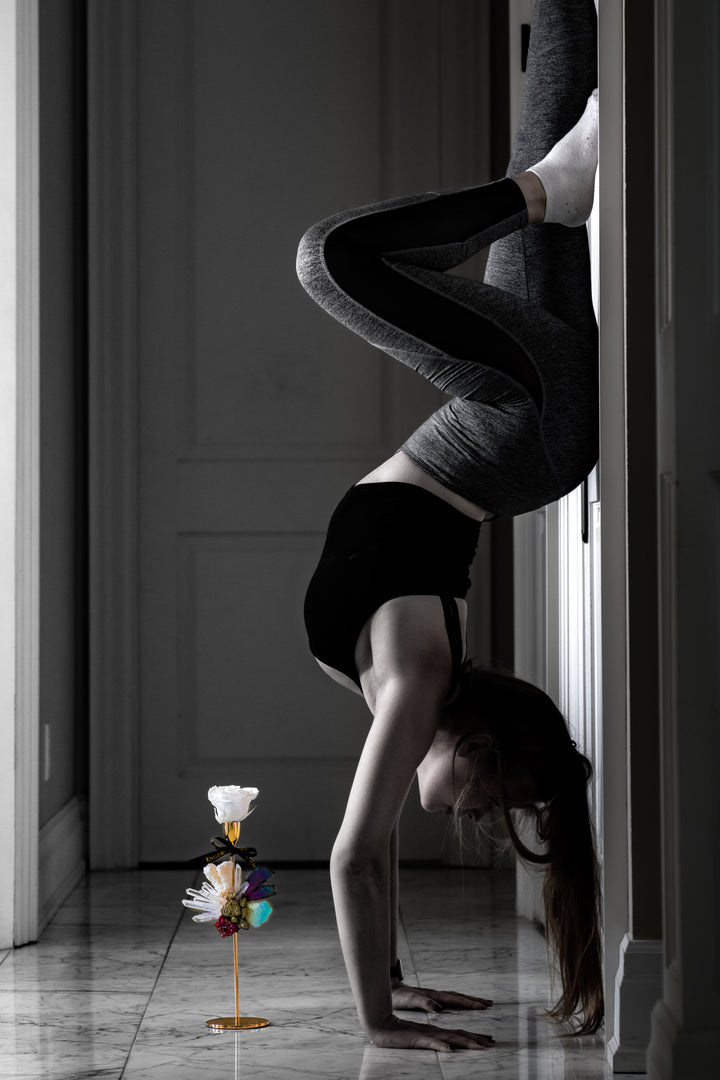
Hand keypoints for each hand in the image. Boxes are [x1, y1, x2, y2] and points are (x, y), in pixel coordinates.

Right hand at [370, 1014, 494, 1051]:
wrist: (379, 1026)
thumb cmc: (397, 1034)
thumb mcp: (418, 1039)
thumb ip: (433, 1040)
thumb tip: (450, 1046)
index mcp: (435, 1031)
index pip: (458, 1033)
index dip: (474, 1037)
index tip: (488, 1040)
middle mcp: (434, 1031)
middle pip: (459, 1035)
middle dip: (477, 1039)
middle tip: (492, 1043)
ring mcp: (426, 1035)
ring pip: (450, 1038)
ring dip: (466, 1042)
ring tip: (480, 1046)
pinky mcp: (416, 1039)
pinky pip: (431, 1043)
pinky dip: (441, 1045)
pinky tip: (450, 1049)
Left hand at [392, 980, 492, 1012]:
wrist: (390, 988)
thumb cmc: (400, 996)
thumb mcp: (411, 1001)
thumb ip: (425, 1003)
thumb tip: (439, 1008)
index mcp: (435, 996)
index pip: (456, 1000)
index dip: (470, 1004)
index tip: (483, 1006)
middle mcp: (437, 994)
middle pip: (460, 997)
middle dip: (475, 1000)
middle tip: (490, 1003)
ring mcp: (435, 995)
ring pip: (456, 997)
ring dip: (469, 1000)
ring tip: (481, 1003)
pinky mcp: (431, 998)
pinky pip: (450, 999)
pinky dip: (459, 1001)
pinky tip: (460, 1004)